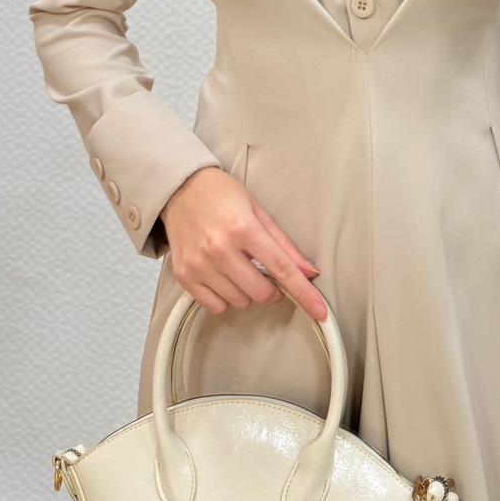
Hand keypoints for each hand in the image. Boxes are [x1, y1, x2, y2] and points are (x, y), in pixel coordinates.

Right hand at [161, 166, 327, 321]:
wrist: (180, 189)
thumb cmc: (221, 195)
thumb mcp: (258, 210)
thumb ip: (284, 244)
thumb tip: (309, 271)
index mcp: (243, 227)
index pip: (281, 268)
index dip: (304, 293)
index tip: (319, 311)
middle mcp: (220, 248)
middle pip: (260, 292)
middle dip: (272, 290)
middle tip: (267, 273)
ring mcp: (200, 264)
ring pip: (239, 302)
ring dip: (247, 292)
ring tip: (239, 267)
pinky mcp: (185, 276)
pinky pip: (215, 306)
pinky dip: (225, 298)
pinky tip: (224, 277)